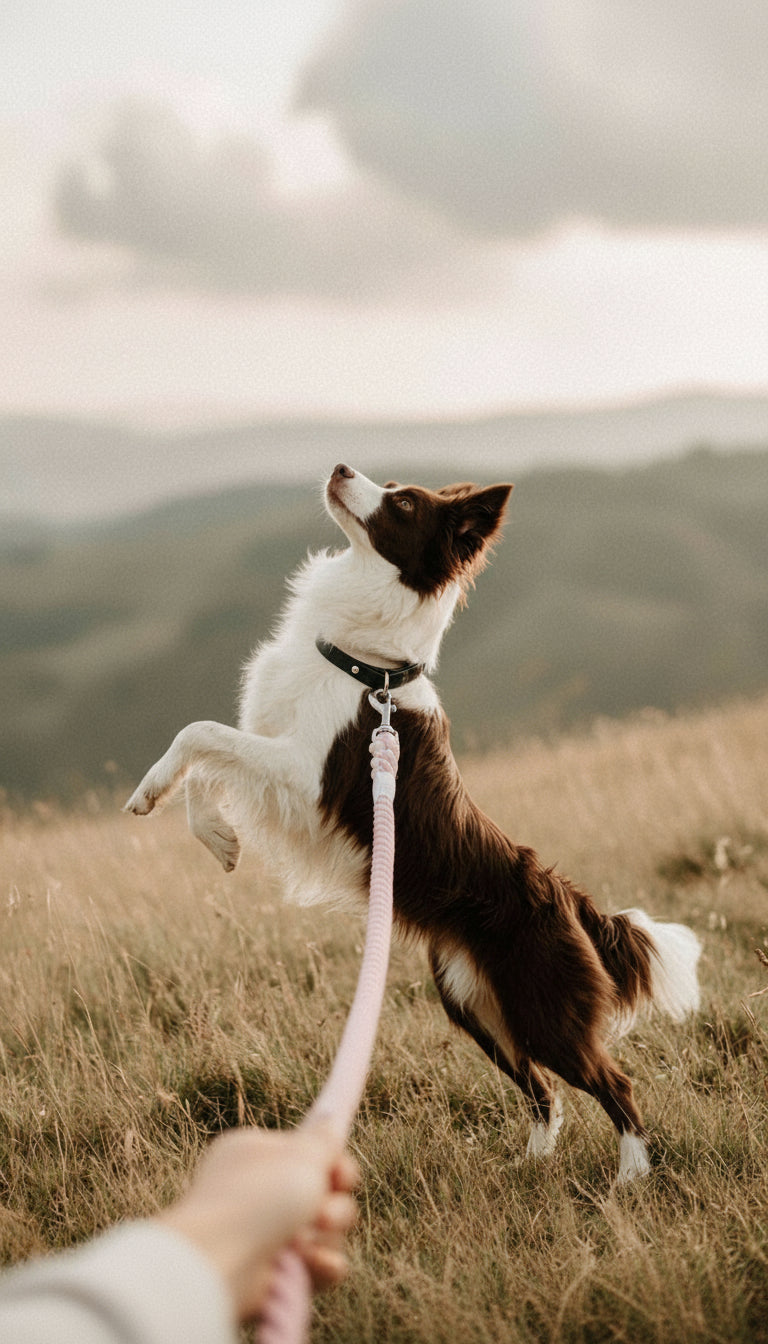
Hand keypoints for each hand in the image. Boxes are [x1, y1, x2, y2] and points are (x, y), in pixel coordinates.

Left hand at [157, 1127, 358, 1322]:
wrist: (218, 1263)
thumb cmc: (258, 1198)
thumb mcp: (300, 1156)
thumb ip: (323, 1138)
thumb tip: (331, 1117)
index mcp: (257, 1155)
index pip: (310, 1155)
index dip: (335, 1166)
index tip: (342, 1177)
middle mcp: (261, 1193)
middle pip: (322, 1195)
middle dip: (335, 1207)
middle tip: (322, 1216)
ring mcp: (266, 1235)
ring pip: (324, 1232)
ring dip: (327, 1238)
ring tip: (305, 1245)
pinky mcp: (275, 1272)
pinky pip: (316, 1266)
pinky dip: (320, 1266)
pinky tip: (312, 1265)